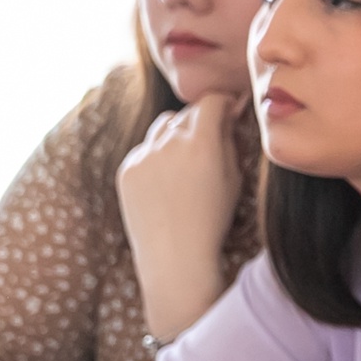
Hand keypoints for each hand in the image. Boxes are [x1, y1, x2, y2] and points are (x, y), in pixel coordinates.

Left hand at [118, 92, 246, 341]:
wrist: (174, 259)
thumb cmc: (212, 222)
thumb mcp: (234, 179)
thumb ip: (228, 141)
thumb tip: (227, 116)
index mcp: (202, 142)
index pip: (211, 101)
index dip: (223, 103)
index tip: (230, 110)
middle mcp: (169, 142)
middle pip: (187, 114)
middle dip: (201, 121)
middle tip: (212, 141)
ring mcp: (143, 155)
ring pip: (163, 127)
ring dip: (176, 134)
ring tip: (188, 162)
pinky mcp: (126, 169)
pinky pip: (144, 150)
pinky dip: (157, 156)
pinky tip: (167, 183)